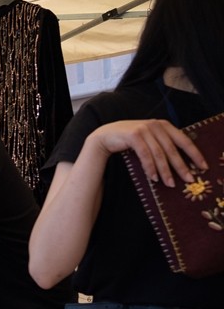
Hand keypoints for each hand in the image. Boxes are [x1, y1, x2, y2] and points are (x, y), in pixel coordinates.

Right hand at [91, 119, 206, 187]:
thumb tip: (179, 164)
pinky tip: (154, 178)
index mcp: (164, 125)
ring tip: (170, 183)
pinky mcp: (134, 135)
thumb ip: (162, 145)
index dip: (195, 154)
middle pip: (172, 149)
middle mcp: (156, 125)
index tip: (203, 167)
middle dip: (181, 166)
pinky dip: (150, 167)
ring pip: (159, 153)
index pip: (184, 140)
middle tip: (188, 180)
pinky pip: (145, 155)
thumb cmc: (130, 140)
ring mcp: (144, 129)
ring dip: (165, 170)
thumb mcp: (150, 140)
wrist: (106, 136)